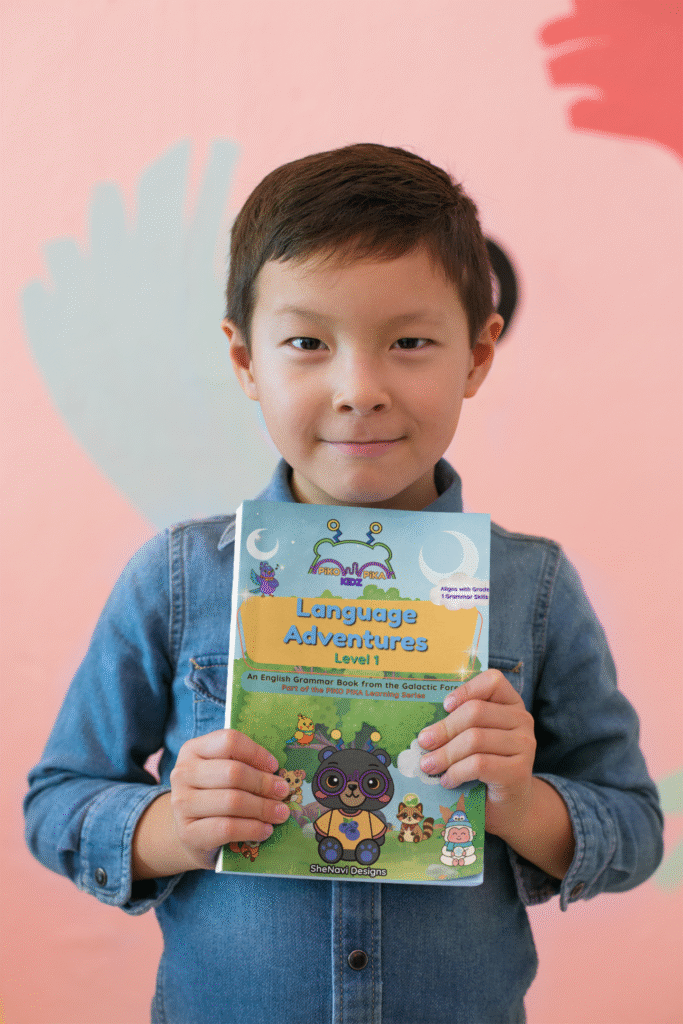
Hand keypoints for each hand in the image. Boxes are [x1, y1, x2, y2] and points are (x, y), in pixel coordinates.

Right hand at [169, 729, 290, 869]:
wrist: (189, 832)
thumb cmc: (213, 794)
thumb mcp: (221, 772)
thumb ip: (243, 765)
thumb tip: (278, 774)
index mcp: (193, 749)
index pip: (229, 741)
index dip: (256, 753)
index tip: (275, 766)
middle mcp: (182, 773)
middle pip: (233, 773)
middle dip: (264, 783)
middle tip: (283, 792)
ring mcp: (181, 804)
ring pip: (232, 802)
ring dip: (263, 808)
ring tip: (281, 813)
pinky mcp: (187, 833)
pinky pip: (227, 828)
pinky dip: (252, 829)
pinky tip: (266, 830)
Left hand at [417, 669, 536, 838]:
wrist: (509, 805)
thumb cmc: (485, 766)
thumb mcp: (474, 738)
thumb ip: (459, 724)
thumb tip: (424, 727)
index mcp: (511, 703)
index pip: (493, 681)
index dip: (466, 690)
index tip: (445, 705)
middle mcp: (522, 720)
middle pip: (476, 712)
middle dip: (444, 728)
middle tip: (423, 742)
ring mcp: (524, 745)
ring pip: (474, 739)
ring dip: (445, 754)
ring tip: (428, 765)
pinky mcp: (518, 771)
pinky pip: (479, 764)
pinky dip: (456, 772)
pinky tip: (447, 780)